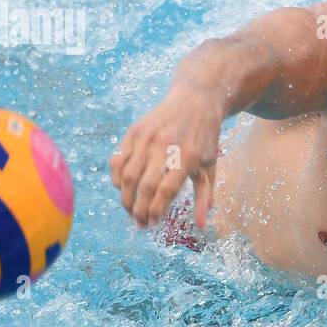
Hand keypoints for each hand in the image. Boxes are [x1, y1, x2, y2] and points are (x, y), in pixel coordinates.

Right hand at [109, 84, 223, 228]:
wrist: (195, 100)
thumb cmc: (204, 139)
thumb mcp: (210, 166)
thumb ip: (205, 197)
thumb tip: (202, 226)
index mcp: (187, 157)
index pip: (165, 191)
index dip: (156, 210)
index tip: (153, 223)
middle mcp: (165, 147)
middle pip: (144, 186)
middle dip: (138, 209)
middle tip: (139, 222)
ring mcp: (146, 138)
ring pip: (127, 175)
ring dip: (125, 197)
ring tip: (130, 209)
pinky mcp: (134, 132)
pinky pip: (118, 160)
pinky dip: (117, 178)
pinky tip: (122, 189)